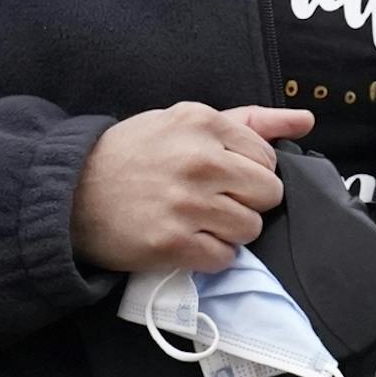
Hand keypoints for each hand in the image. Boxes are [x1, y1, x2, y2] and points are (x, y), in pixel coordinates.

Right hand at [72, 102, 313, 274]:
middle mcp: (200, 160)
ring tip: (200, 221)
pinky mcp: (172, 242)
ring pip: (251, 228)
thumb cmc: (134, 154)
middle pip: (268, 194)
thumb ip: (250, 120)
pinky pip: (225, 257)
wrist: (69, 193)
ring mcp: (186, 203)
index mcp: (205, 123)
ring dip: (231, 231)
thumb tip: (306, 119)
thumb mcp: (186, 121)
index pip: (269, 159)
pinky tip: (188, 241)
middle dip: (247, 202)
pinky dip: (211, 255)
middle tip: (214, 201)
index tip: (222, 176)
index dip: (250, 172)